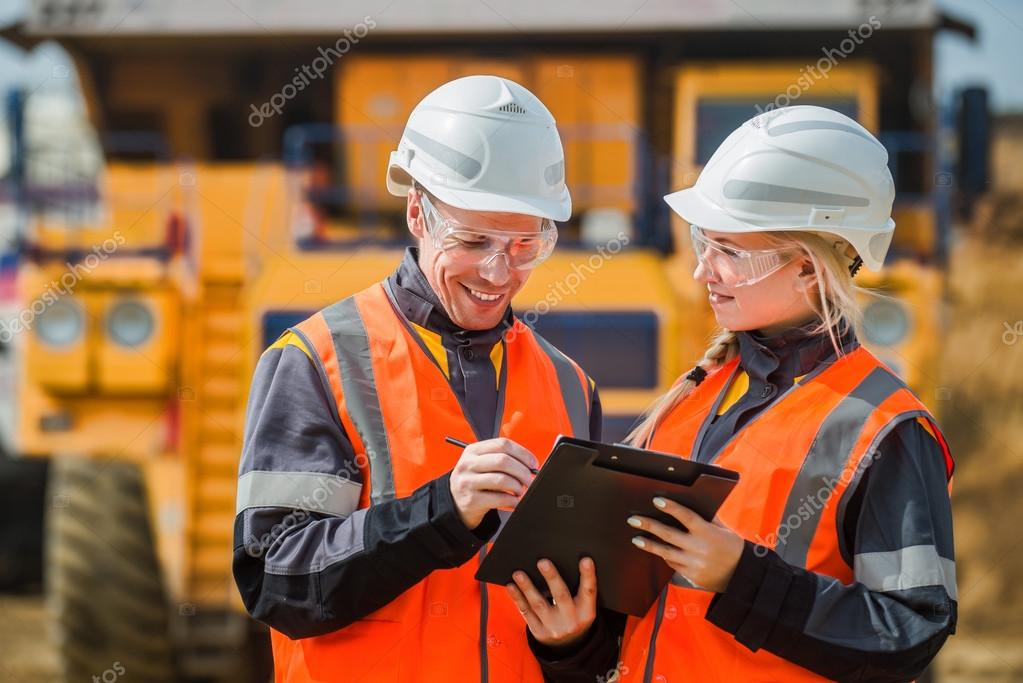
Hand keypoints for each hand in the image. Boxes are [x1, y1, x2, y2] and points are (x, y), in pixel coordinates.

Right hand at [449, 438, 537, 529]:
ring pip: (502, 480)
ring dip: (518, 487)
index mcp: (473, 450)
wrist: (455, 502)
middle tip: (530, 479)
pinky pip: (499, 498)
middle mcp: (468, 464)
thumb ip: (502, 459)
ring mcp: (468, 482)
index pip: (503, 444)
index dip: (523, 453)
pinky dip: (512, 501)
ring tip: (521, 491)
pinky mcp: (471, 500)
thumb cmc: (476, 481)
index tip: (533, 464)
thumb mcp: (481, 464)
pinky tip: (515, 501)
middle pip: (503, 461)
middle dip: (522, 471)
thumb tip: (531, 465)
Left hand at [505, 557, 597, 647]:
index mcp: (586, 612)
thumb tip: (559, 563)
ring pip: (539, 604)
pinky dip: (518, 598)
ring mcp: (553, 627)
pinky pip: (526, 612)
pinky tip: (511, 586)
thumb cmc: (575, 616)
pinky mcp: (538, 631)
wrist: (569, 646)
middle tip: (542, 562)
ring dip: (527, 587)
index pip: (589, 591)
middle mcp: (570, 620)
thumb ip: (577, 590)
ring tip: (519, 574)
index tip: (585, 560)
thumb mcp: (583, 607)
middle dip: (551, 578)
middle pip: (561, 596)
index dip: (588, 575)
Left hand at [628, 497, 744, 592]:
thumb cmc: (732, 547)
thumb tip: (689, 503)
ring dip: (649, 545)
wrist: (742, 575)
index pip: (686, 516)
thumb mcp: (722, 529)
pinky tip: (656, 551)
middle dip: (649, 526)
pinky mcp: (691, 576)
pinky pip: (673, 565)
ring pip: (666, 553)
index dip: (671, 508)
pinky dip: (665, 557)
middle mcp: (699, 548)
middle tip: (633, 520)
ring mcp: (694, 564)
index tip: (657, 501)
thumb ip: (706, 518)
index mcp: (708, 532)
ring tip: (636, 539)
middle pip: (668, 535)